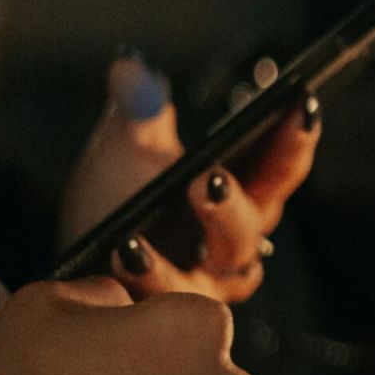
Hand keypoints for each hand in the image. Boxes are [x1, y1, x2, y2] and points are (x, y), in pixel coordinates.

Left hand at [59, 52, 320, 302]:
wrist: (75, 257)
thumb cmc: (114, 198)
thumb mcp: (123, 143)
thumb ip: (136, 106)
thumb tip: (130, 62)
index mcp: (238, 191)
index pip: (280, 165)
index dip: (295, 139)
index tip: (300, 104)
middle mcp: (232, 238)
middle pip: (262, 215)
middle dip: (252, 185)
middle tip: (219, 168)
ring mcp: (208, 279)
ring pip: (234, 261)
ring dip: (216, 225)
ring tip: (190, 190)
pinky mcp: (172, 312)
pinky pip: (174, 296)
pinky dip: (153, 271)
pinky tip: (127, 246)